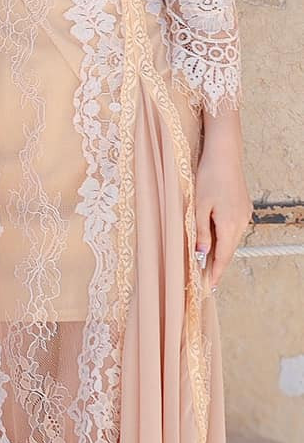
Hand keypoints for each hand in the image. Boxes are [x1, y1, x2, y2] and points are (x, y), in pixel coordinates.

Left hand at [193, 123, 250, 287]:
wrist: (224, 154)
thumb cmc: (208, 177)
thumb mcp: (198, 206)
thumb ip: (200, 231)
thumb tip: (201, 253)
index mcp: (229, 225)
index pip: (222, 257)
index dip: (215, 274)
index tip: (208, 288)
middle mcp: (240, 222)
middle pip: (228, 251)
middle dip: (216, 266)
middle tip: (204, 281)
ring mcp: (244, 214)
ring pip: (230, 240)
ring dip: (220, 252)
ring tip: (206, 265)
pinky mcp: (243, 207)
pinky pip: (232, 229)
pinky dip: (223, 238)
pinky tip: (214, 241)